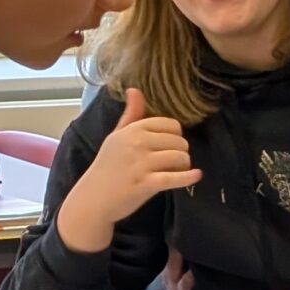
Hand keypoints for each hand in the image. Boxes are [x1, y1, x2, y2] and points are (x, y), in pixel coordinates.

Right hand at [59, 89, 200, 253]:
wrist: (92, 199)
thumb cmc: (107, 167)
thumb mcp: (116, 137)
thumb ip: (131, 115)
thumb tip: (135, 89)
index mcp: (132, 129)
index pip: (170, 124)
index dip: (175, 136)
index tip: (170, 146)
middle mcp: (137, 143)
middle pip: (179, 141)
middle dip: (181, 152)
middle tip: (173, 162)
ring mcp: (141, 164)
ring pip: (180, 157)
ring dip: (184, 166)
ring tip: (176, 171)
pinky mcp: (145, 184)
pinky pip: (175, 178)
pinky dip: (188, 178)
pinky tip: (196, 176)